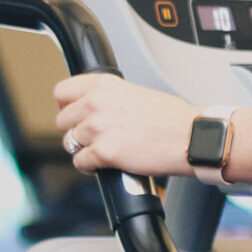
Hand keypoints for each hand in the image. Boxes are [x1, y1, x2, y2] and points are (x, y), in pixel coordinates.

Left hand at [54, 74, 196, 178]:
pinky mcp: (104, 152)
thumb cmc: (171, 118)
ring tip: (101, 151)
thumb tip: (89, 109)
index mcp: (103, 84)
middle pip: (62, 120)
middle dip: (75, 131)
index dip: (67, 107)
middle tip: (92, 137)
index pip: (61, 92)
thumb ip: (107, 98)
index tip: (75, 115)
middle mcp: (96, 102)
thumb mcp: (134, 92)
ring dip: (83, 150)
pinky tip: (103, 164)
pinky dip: (89, 167)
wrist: (190, 137)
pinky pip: (80, 162)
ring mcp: (98, 128)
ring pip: (69, 143)